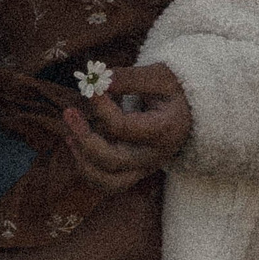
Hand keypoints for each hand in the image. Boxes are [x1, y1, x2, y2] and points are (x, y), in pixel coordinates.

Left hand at [63, 64, 189, 192]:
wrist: (190, 110)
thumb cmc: (175, 90)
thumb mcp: (159, 76)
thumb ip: (129, 79)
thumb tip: (96, 81)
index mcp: (164, 131)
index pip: (121, 126)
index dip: (100, 106)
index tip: (91, 86)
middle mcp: (154, 156)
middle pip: (111, 160)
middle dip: (84, 137)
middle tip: (69, 111)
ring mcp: (145, 168)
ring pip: (106, 180)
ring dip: (82, 161)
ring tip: (69, 135)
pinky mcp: (135, 172)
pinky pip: (107, 183)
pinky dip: (88, 169)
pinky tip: (76, 145)